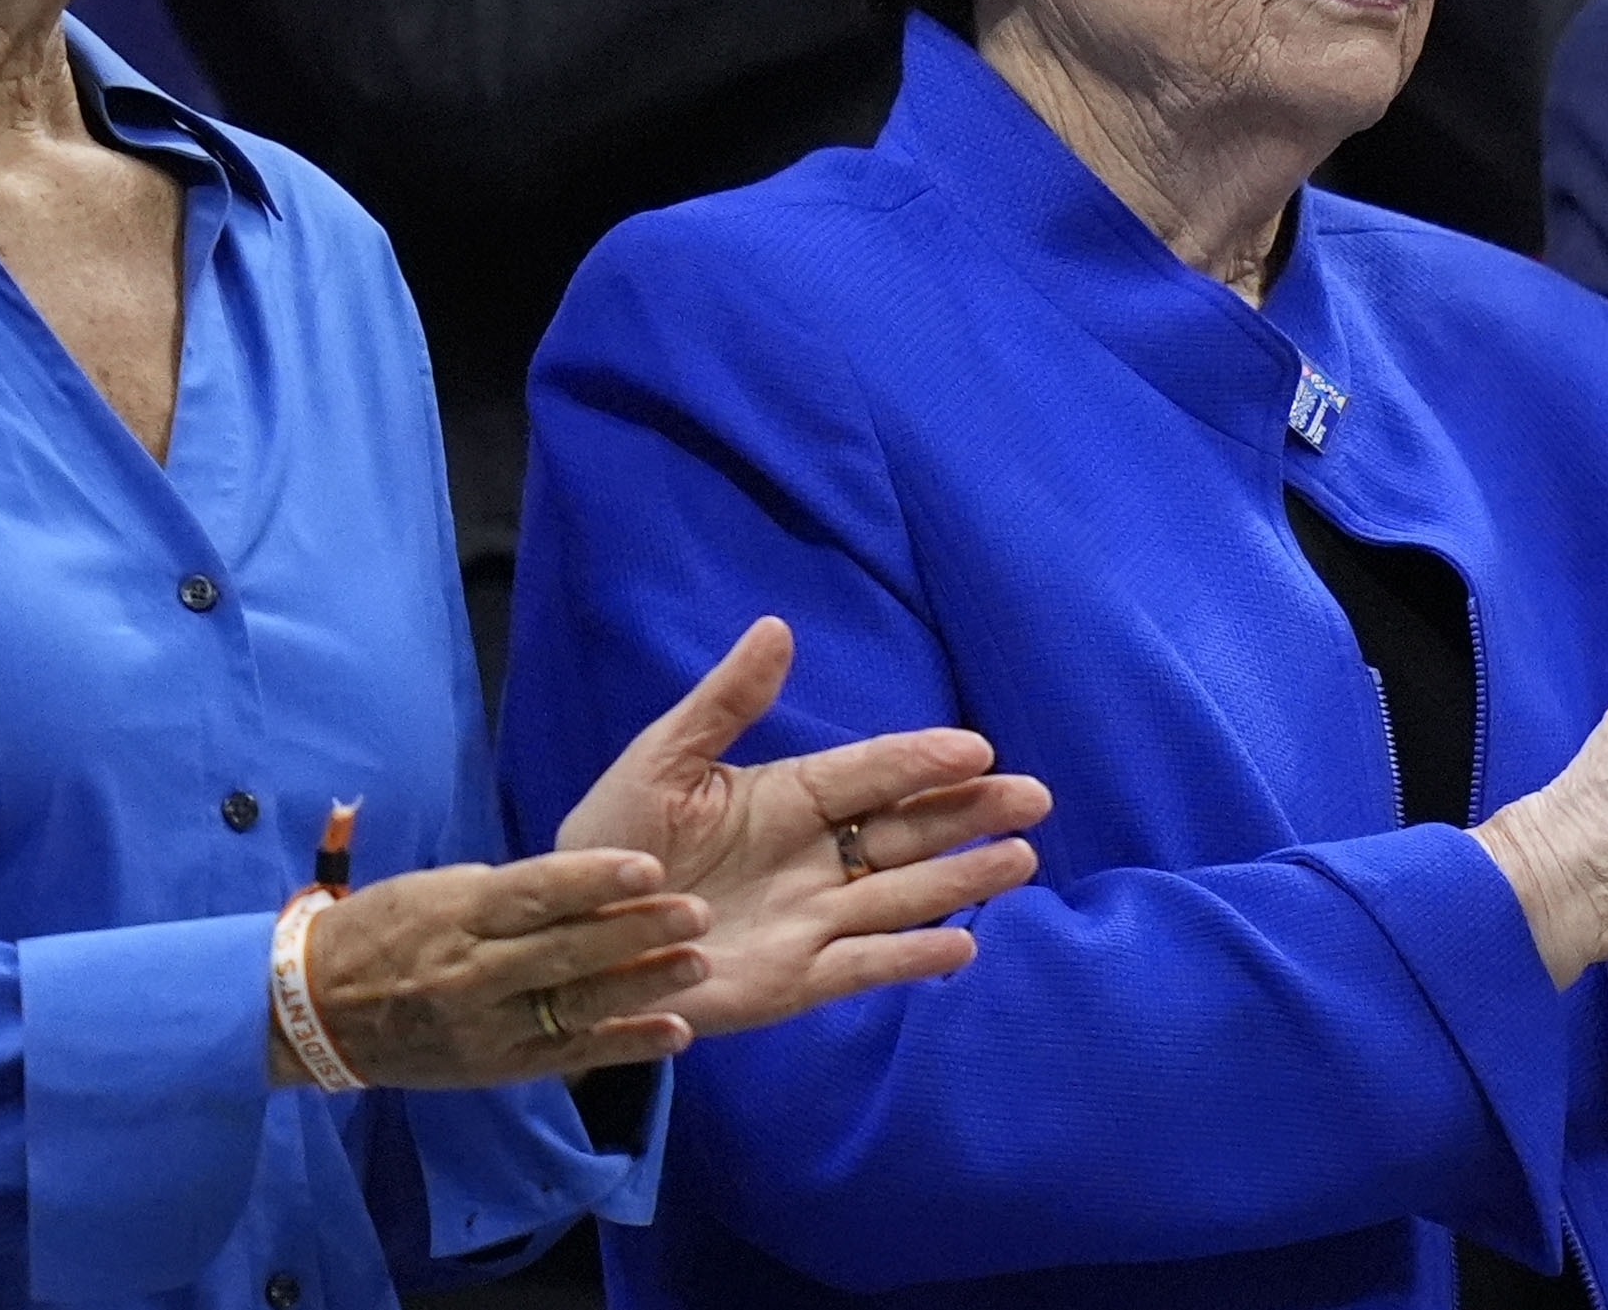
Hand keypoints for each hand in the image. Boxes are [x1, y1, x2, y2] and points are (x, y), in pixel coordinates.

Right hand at [282, 848, 706, 1088]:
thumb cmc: (385, 931)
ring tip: (699, 964)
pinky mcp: (495, 1067)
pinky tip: (676, 1033)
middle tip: (697, 913)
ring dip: (643, 987)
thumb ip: (511, 893)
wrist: (314, 1010)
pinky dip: (627, 1046)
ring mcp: (485, 1027)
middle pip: (564, 951)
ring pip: (574, 1005)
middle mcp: (472, 973)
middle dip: (636, 932)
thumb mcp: (439, 891)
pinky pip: (569, 1055)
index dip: (594, 880)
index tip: (651, 866)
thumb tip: (590, 883)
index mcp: (457, 916)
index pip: (533, 894)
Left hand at [554, 617, 1052, 1039]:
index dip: (921, 760)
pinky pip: (865, 965)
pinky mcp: (797, 980)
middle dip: (971, 813)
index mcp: (790, 798)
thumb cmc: (615, 841)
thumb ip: (724, 702)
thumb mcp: (662, 761)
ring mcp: (813, 920)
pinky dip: (912, 959)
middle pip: (908, 831)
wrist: (574, 935)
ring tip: (1020, 859)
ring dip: (962, 879)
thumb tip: (776, 627)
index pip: (869, 773)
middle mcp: (817, 857)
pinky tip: (963, 948)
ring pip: (903, 895)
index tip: (974, 747)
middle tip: (1033, 798)